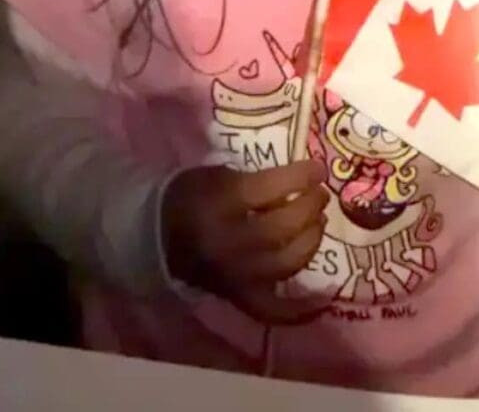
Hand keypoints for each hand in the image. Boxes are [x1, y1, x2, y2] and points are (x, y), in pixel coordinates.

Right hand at [161, 160, 328, 323]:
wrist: (155, 236)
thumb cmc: (189, 196)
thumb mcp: (218, 174)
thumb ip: (257, 180)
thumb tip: (298, 185)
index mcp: (220, 204)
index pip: (270, 189)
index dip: (300, 177)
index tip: (318, 168)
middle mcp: (229, 243)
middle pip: (282, 228)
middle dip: (309, 207)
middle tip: (320, 194)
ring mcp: (235, 275)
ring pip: (286, 265)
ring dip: (311, 240)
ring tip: (317, 222)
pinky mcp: (238, 297)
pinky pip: (273, 311)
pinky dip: (300, 310)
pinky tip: (323, 298)